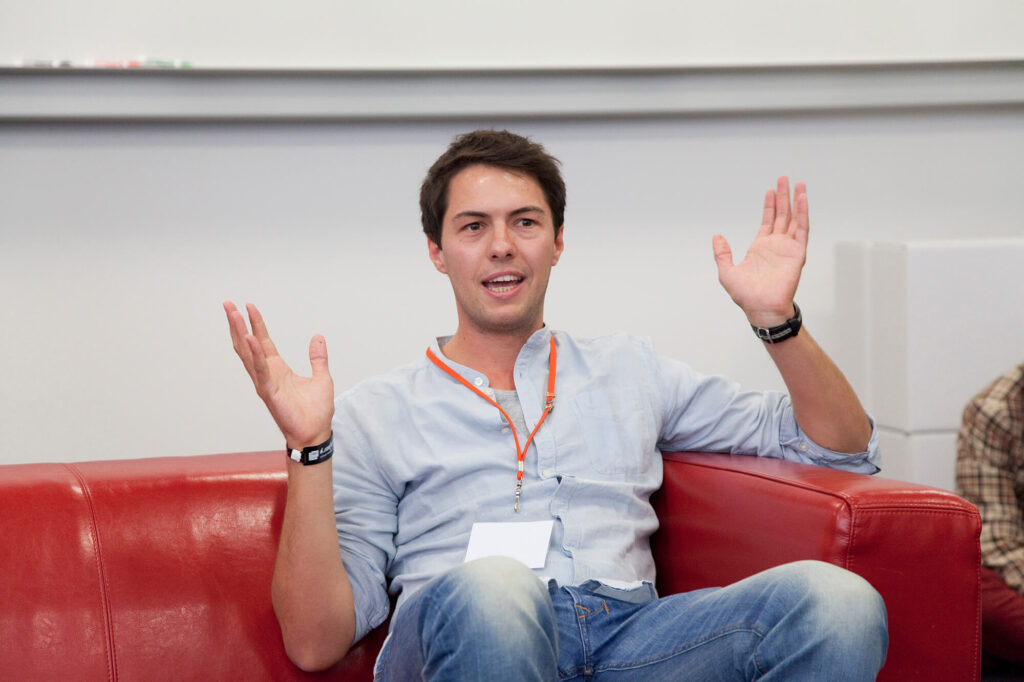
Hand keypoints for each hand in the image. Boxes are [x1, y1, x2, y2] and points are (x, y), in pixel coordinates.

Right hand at [224, 302, 334, 448]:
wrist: (316, 433)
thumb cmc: (316, 411)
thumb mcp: (322, 377)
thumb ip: (318, 357)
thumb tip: (318, 337)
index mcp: (277, 369)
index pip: (263, 341)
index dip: (256, 323)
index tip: (248, 306)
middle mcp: (267, 374)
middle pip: (248, 344)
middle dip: (237, 324)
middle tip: (228, 304)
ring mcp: (266, 382)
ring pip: (248, 354)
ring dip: (240, 333)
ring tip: (233, 314)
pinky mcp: (269, 392)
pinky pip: (261, 370)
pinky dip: (255, 354)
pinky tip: (250, 338)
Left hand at [712, 176, 807, 327]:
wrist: (761, 306)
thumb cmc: (746, 295)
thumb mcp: (726, 271)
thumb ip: (722, 253)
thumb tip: (717, 236)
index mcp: (760, 248)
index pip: (767, 221)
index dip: (769, 205)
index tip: (771, 191)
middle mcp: (776, 245)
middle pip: (782, 215)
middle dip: (783, 197)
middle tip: (784, 179)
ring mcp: (788, 248)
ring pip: (794, 219)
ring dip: (796, 201)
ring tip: (798, 184)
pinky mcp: (797, 252)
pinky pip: (802, 229)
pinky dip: (803, 213)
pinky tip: (803, 199)